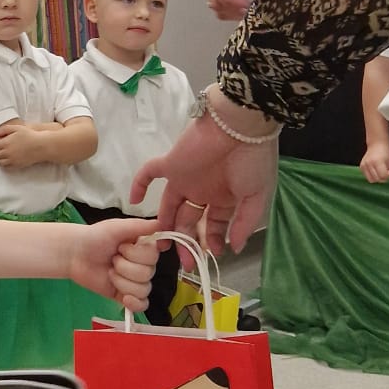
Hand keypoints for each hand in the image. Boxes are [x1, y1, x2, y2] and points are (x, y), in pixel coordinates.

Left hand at [0, 121, 50, 168]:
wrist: (41, 146)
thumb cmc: (30, 136)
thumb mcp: (17, 128)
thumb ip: (5, 129)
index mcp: (6, 143)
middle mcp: (7, 152)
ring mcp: (12, 160)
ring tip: (1, 153)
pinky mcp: (17, 165)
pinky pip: (6, 166)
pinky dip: (4, 163)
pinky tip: (7, 158)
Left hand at [69, 219, 158, 314]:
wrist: (74, 254)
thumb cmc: (95, 237)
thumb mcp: (117, 227)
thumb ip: (141, 226)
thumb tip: (162, 225)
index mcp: (144, 247)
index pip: (154, 256)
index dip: (138, 254)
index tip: (123, 247)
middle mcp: (142, 264)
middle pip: (148, 273)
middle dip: (125, 266)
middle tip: (112, 258)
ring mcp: (134, 281)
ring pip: (143, 289)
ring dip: (122, 280)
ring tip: (109, 271)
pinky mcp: (125, 295)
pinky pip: (141, 304)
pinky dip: (135, 303)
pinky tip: (125, 298)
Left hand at [133, 111, 278, 256]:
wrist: (240, 126)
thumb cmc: (253, 160)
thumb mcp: (257, 196)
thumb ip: (244, 222)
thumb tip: (234, 248)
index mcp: (226, 197)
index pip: (214, 224)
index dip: (212, 240)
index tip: (212, 254)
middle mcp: (204, 190)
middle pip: (191, 220)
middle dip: (188, 241)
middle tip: (185, 263)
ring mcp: (186, 178)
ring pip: (171, 206)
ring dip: (166, 225)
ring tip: (162, 247)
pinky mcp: (171, 164)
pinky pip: (149, 173)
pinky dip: (139, 184)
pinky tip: (132, 201)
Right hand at [360, 138, 388, 183]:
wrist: (377, 144)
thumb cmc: (385, 153)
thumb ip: (387, 171)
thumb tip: (383, 179)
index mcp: (378, 161)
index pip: (383, 176)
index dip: (388, 176)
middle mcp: (369, 164)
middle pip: (376, 179)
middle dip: (383, 178)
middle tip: (385, 172)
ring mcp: (364, 165)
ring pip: (371, 180)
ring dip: (377, 178)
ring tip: (380, 172)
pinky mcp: (361, 166)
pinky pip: (367, 177)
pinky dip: (372, 176)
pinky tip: (375, 171)